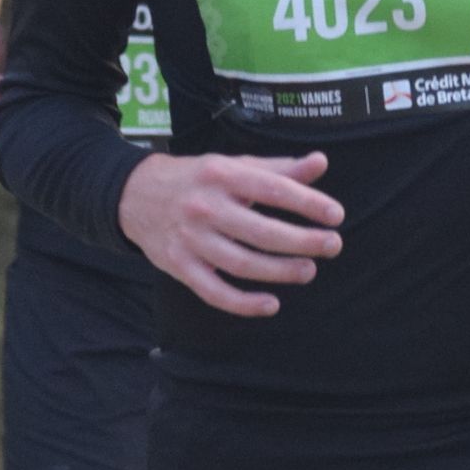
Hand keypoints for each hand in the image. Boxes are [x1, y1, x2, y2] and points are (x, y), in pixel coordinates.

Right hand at [118, 151, 344, 318]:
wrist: (134, 194)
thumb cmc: (196, 179)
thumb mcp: (234, 165)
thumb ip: (278, 168)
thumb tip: (320, 163)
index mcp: (222, 175)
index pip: (272, 189)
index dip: (307, 203)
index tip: (336, 215)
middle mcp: (205, 207)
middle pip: (261, 231)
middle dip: (302, 241)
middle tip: (332, 246)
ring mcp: (191, 239)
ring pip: (241, 263)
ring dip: (280, 271)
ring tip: (308, 271)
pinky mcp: (179, 266)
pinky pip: (214, 292)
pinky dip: (243, 304)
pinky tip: (271, 305)